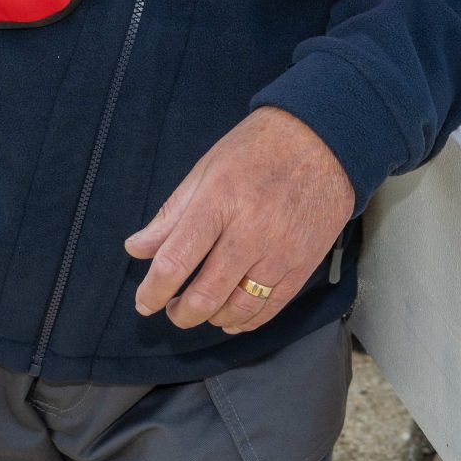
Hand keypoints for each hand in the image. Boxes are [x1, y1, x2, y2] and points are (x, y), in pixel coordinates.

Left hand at [125, 107, 353, 335]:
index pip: (175, 261)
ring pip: (238, 309)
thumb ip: (171, 214)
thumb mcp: (206, 170)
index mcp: (219, 201)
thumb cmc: (258, 149)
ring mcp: (281, 251)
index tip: (144, 301)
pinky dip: (246, 321)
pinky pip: (271, 308)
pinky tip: (232, 317)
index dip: (152, 291)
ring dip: (211, 319)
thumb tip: (136, 249)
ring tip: (201, 310)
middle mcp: (251, 230)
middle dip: (180, 313)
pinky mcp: (304, 263)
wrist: (324, 139)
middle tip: (172, 309)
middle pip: (206, 295)